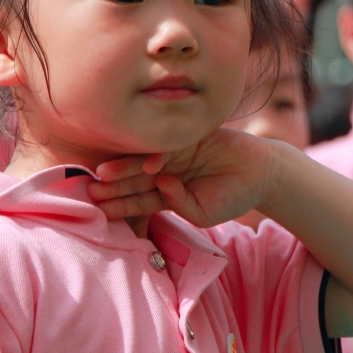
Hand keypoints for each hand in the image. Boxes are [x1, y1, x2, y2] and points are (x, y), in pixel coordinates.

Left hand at [88, 129, 274, 226]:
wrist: (261, 173)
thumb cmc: (233, 197)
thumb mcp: (205, 213)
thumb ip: (181, 205)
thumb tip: (161, 185)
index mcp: (167, 193)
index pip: (139, 201)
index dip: (120, 206)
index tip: (99, 211)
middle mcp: (167, 172)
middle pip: (135, 181)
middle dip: (114, 187)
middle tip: (91, 191)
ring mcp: (177, 154)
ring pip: (146, 162)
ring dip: (126, 168)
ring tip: (104, 175)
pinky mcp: (189, 138)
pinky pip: (170, 146)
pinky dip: (160, 155)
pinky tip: (149, 165)